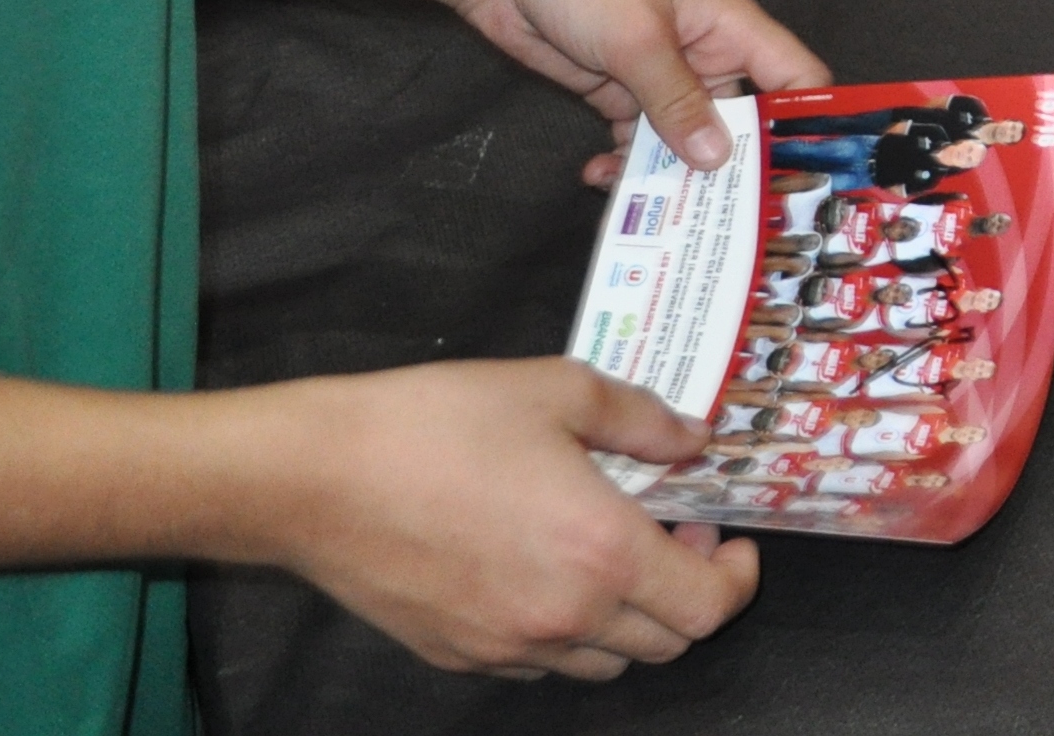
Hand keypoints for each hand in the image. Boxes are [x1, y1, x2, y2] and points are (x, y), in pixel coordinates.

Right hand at [240, 358, 757, 680]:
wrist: (318, 476)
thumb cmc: (437, 424)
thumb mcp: (558, 389)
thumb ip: (643, 419)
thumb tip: (694, 439)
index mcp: (602, 552)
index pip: (709, 607)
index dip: (735, 578)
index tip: (727, 538)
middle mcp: (563, 616)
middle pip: (667, 642)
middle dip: (689, 592)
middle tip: (672, 532)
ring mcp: (508, 647)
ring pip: (606, 662)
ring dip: (630, 618)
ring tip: (611, 552)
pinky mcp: (461, 657)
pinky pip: (541, 665)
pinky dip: (566, 633)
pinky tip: (546, 572)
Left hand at [448, 0, 827, 183]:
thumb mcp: (638, 39)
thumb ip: (677, 101)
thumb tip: (718, 160)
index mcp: (731, 28)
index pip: (796, 77)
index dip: (807, 125)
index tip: (800, 182)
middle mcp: (707, 57)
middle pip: (742, 123)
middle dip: (732, 169)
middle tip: (723, 223)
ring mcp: (662, 79)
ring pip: (686, 141)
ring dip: (670, 174)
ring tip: (654, 213)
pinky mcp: (618, 94)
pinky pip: (638, 141)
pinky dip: (624, 163)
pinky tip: (600, 177)